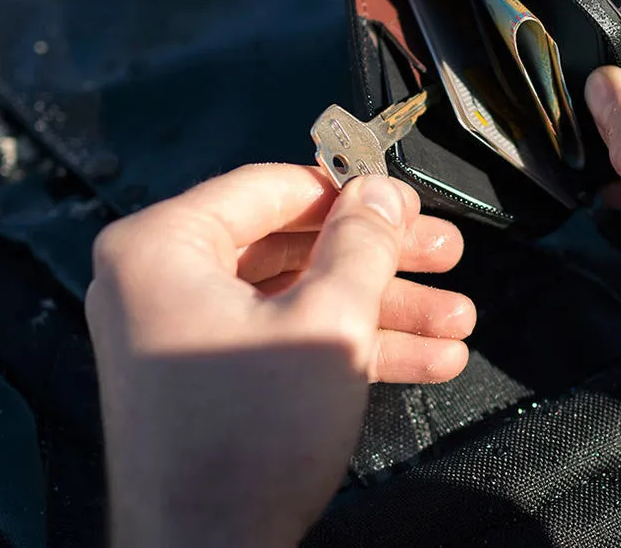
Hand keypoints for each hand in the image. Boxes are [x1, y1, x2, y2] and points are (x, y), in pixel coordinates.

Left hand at [85, 165, 473, 546]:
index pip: (271, 189)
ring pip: (300, 300)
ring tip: (459, 320)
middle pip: (294, 247)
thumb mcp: (329, 320)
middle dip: (383, 261)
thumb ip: (363, 244)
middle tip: (448, 256)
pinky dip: (349, 347)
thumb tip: (381, 191)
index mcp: (163, 247)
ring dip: (384, 310)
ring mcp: (183, 338)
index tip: (411, 205)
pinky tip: (428, 359)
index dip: (352, 194)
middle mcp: (161, 284)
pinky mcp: (209, 384)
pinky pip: (284, 343)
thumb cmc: (254, 432)